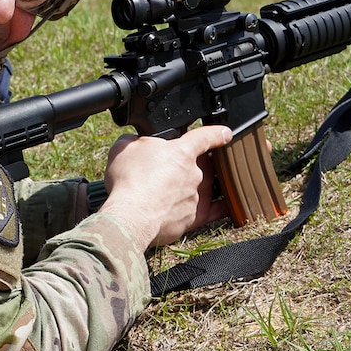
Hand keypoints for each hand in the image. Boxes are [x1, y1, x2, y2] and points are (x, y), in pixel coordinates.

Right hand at [98, 125, 232, 250]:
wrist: (131, 215)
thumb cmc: (128, 180)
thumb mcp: (125, 147)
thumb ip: (137, 141)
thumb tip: (138, 143)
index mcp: (182, 151)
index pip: (205, 136)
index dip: (217, 133)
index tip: (225, 132)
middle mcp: (195, 173)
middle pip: (202, 164)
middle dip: (187, 165)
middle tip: (165, 170)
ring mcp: (197, 196)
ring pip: (203, 186)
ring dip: (191, 185)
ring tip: (171, 190)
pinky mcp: (195, 218)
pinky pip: (215, 211)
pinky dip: (221, 206)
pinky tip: (226, 205)